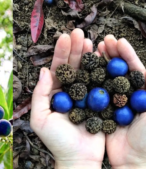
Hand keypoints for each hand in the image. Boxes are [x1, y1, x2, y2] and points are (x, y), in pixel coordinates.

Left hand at [30, 28, 103, 168]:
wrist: (79, 159)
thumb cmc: (56, 141)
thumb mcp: (40, 119)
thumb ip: (39, 95)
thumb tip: (43, 71)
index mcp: (54, 94)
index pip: (57, 70)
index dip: (60, 54)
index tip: (64, 38)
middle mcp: (69, 92)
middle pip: (72, 67)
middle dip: (74, 49)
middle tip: (78, 32)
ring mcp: (84, 95)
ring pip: (86, 71)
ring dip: (87, 55)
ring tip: (90, 40)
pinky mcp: (99, 101)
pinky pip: (100, 82)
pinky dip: (101, 69)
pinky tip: (102, 56)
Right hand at [99, 35, 145, 168]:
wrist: (132, 162)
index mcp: (143, 92)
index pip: (135, 68)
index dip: (126, 54)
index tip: (118, 41)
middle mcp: (128, 94)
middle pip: (119, 69)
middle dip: (111, 54)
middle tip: (102, 41)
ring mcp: (114, 101)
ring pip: (105, 77)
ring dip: (99, 63)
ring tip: (92, 49)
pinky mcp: (101, 109)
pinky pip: (94, 91)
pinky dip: (89, 79)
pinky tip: (82, 70)